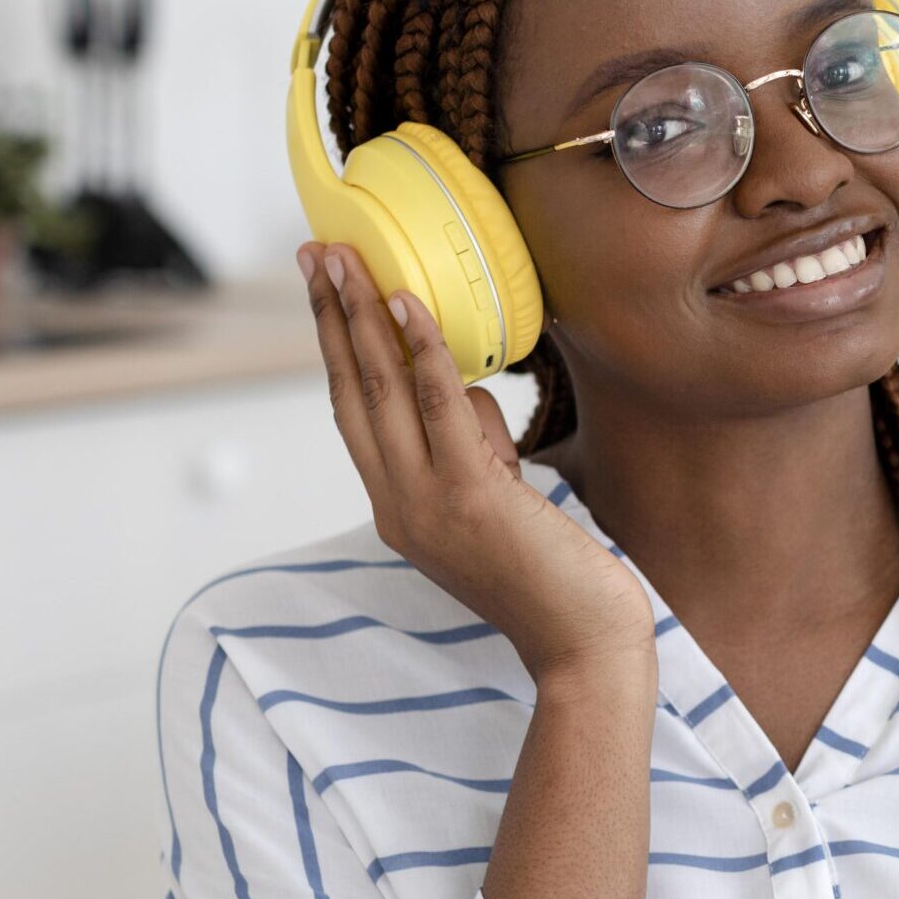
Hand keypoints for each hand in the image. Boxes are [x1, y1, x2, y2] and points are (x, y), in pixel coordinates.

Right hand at [297, 240, 652, 680]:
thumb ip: (474, 452)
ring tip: (347, 259)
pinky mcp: (471, 499)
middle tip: (315, 253)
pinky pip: (437, 410)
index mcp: (399, 510)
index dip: (335, 350)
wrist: (583, 645)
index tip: (325, 294)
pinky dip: (421, 353)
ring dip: (360, 320)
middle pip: (351, 394)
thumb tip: (464, 393)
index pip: (355, 415)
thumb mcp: (500, 503)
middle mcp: (398, 507)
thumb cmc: (555, 578)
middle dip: (330, 319)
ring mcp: (427, 505)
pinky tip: (408, 306)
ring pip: (379, 394)